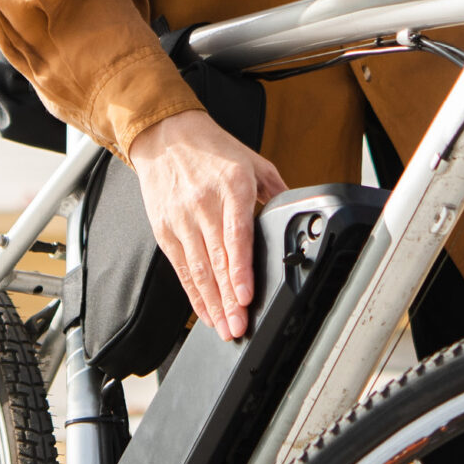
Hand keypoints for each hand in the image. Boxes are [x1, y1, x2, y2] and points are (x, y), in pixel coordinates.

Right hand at [126, 110, 288, 340]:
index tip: (245, 296)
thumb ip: (277, 190)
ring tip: (225, 328)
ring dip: (212, 304)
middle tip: (239, 327)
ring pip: (198, 270)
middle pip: (217, 260)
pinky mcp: (164, 230)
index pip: (236, 236)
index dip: (240, 270)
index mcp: (232, 187)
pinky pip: (181, 269)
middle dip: (228, 299)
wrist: (165, 135)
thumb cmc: (212, 149)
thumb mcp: (252, 161)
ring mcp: (181, 219)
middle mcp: (204, 205)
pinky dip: (193, 295)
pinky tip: (206, 312)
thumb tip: (299, 212)